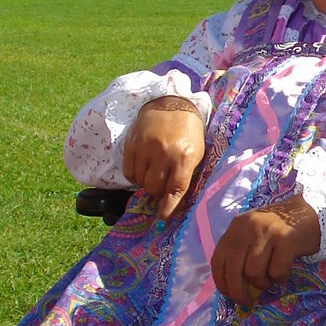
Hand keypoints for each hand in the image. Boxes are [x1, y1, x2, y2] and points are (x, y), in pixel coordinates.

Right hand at [122, 96, 205, 218]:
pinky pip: (128, 171)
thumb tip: (172, 202)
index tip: (162, 220)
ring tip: (153, 172)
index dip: (168, 208)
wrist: (171, 104)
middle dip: (157, 191)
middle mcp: (165, 153)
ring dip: (146, 183)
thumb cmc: (188, 133)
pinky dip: (134, 175)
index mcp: (185, 157)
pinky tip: (142, 167)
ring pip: (140, 181)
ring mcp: (146, 147)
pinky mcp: (132, 143)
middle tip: (161, 185)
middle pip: (154, 187)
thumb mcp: (196, 153)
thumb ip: (185, 176)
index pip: (175, 190)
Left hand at [210, 196, 321, 306]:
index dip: (221, 282)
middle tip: (247, 301)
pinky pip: (276, 271)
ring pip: (254, 273)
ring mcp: (268, 232)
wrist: (312, 211)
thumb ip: (242, 252)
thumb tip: (233, 286)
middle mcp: (249, 227)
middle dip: (238, 292)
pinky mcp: (287, 239)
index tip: (228, 294)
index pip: (218, 259)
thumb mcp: (254, 233)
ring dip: (263, 283)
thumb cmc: (281, 229)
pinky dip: (280, 278)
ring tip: (271, 278)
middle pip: (233, 269)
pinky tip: (285, 272)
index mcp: (237, 226)